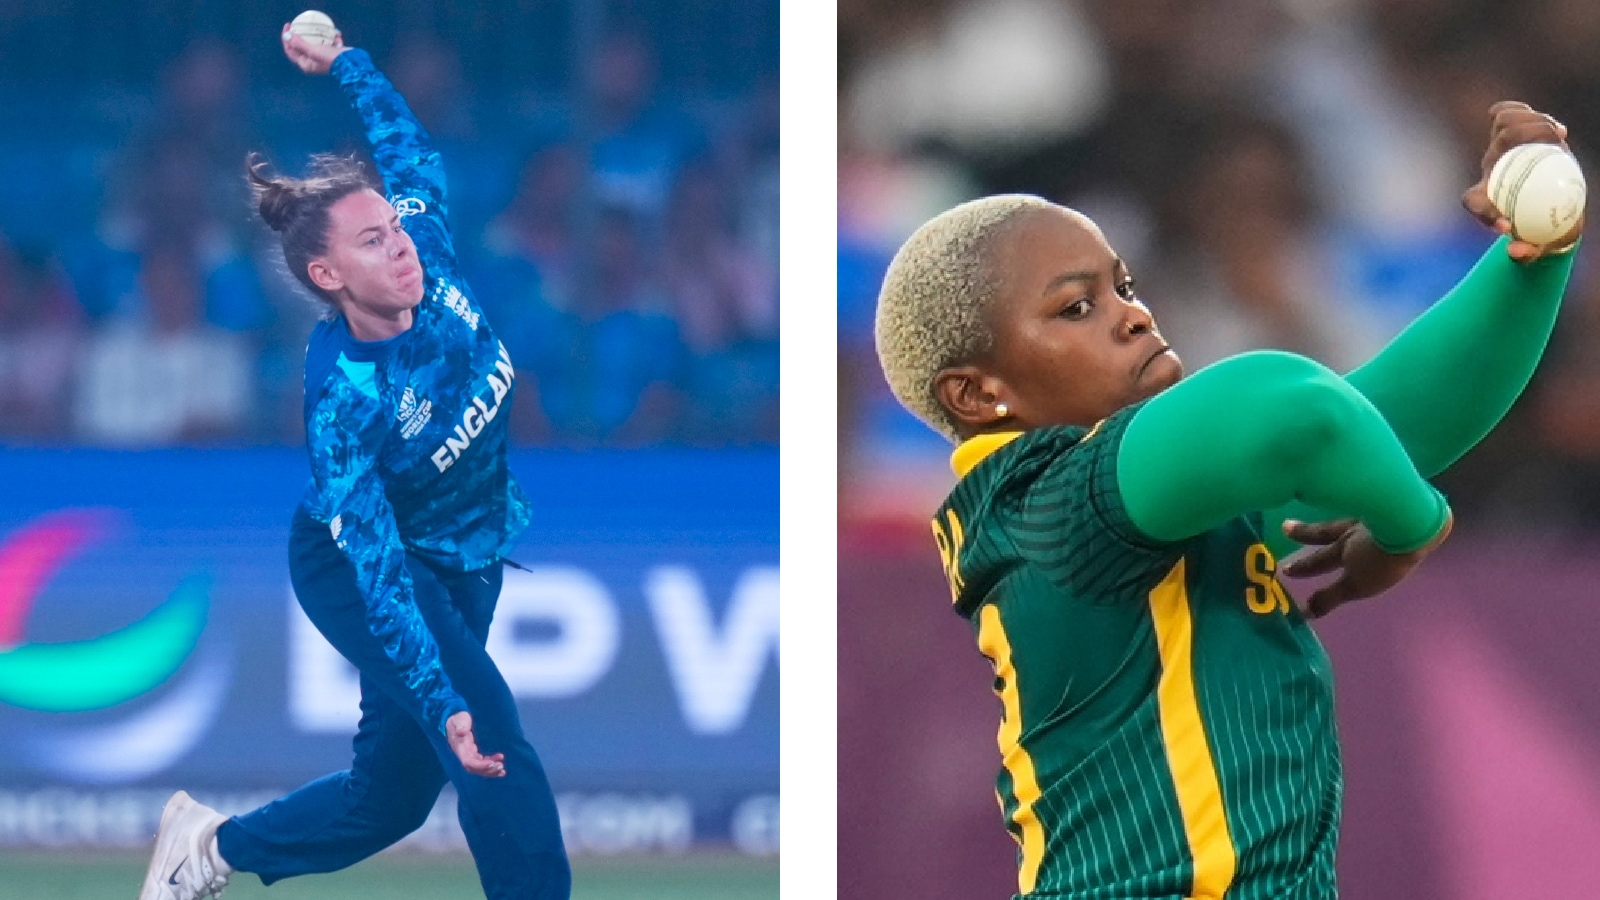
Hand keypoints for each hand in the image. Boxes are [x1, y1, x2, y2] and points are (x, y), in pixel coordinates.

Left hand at [281, 24, 348, 74]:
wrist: (352, 64)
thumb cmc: (331, 59)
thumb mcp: (313, 51)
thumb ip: (299, 44)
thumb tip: (287, 36)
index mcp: (306, 64)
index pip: (290, 51)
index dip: (286, 38)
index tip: (288, 26)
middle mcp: (313, 62)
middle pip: (302, 46)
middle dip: (302, 35)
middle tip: (300, 24)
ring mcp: (323, 58)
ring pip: (317, 43)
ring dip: (320, 35)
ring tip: (324, 30)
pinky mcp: (333, 54)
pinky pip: (330, 43)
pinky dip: (333, 39)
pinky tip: (337, 36)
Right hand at [446, 711, 505, 777]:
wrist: (455, 721)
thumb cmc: (459, 718)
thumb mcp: (460, 719)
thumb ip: (461, 724)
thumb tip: (461, 732)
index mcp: (460, 747)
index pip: (468, 762)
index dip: (480, 765)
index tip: (492, 763)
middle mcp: (464, 754)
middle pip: (474, 768)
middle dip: (487, 770)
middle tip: (501, 766)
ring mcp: (468, 755)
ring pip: (478, 768)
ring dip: (490, 770)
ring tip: (502, 769)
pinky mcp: (473, 754)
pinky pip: (482, 763)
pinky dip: (491, 765)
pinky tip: (500, 764)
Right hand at [1278, 511, 1452, 618]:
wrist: (1412, 526)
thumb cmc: (1383, 559)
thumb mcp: (1357, 584)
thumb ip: (1331, 596)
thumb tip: (1304, 612)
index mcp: (1343, 549)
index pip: (1319, 561)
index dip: (1303, 568)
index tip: (1284, 569)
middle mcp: (1352, 531)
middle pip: (1324, 533)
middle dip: (1304, 534)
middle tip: (1285, 527)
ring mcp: (1371, 517)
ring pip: (1345, 518)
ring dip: (1330, 517)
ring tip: (1318, 510)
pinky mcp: (1390, 506)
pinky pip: (1366, 506)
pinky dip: (1358, 507)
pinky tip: (1361, 507)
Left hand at [1461, 100, 1582, 261]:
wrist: (1547, 211)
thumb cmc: (1539, 230)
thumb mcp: (1537, 247)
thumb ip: (1528, 253)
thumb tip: (1518, 251)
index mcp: (1483, 198)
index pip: (1473, 201)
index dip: (1487, 213)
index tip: (1508, 226)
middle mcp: (1490, 170)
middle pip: (1493, 151)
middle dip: (1518, 147)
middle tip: (1552, 146)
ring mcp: (1502, 149)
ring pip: (1503, 125)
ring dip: (1531, 125)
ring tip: (1558, 135)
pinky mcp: (1516, 133)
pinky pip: (1511, 113)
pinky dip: (1529, 114)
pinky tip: (1557, 130)